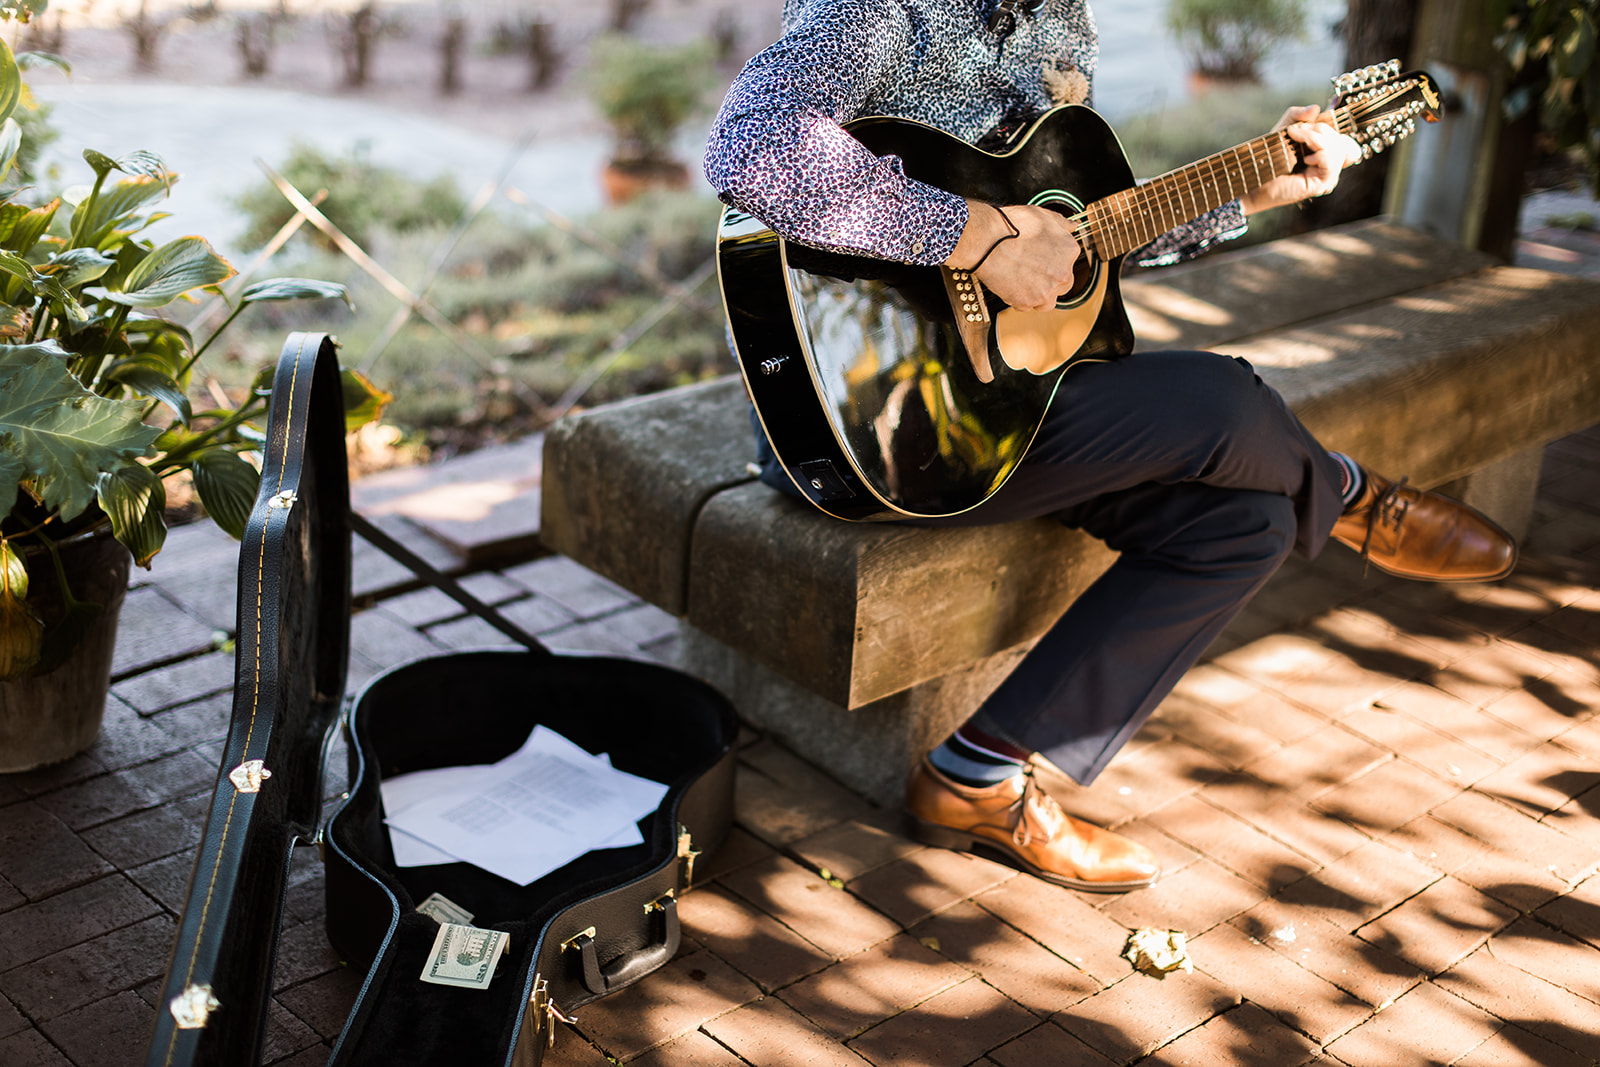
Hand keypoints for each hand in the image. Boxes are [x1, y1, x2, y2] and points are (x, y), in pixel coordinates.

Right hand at [946, 201, 1079, 311]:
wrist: (985, 239)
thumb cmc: (1010, 225)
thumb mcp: (1042, 215)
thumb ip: (1062, 223)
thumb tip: (1072, 227)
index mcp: (1069, 251)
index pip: (1069, 263)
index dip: (1054, 262)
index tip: (1041, 259)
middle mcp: (1063, 273)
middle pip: (1063, 285)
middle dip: (1049, 280)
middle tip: (1030, 270)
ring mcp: (1046, 290)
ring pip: (1046, 301)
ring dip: (1036, 294)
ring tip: (1020, 279)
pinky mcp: (1027, 302)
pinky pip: (1026, 307)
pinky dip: (1018, 299)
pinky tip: (1010, 283)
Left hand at [1240, 105, 1363, 215]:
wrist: (1256, 178)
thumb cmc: (1269, 157)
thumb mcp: (1284, 129)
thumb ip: (1298, 115)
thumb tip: (1316, 108)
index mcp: (1325, 153)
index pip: (1342, 138)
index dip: (1326, 128)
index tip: (1302, 128)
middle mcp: (1329, 166)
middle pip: (1341, 141)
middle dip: (1319, 130)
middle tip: (1295, 133)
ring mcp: (1327, 176)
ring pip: (1338, 149)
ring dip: (1315, 138)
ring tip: (1295, 140)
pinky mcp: (1322, 184)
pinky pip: (1331, 161)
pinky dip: (1319, 153)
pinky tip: (1305, 159)